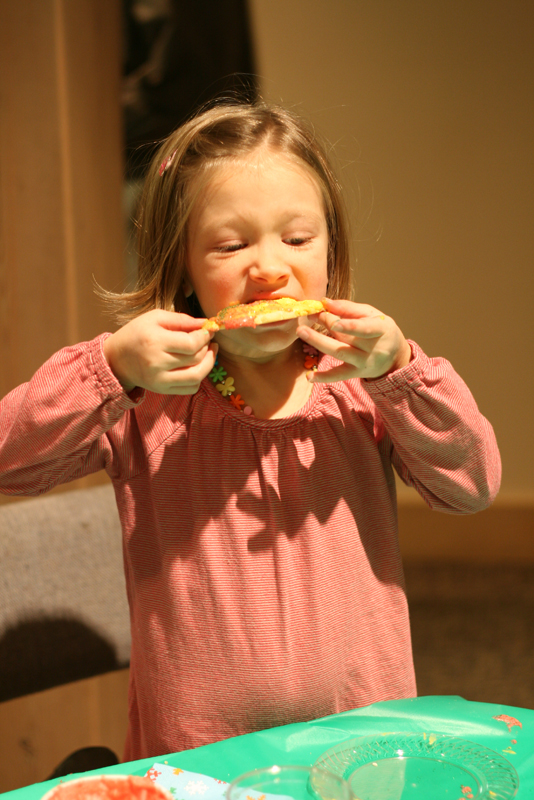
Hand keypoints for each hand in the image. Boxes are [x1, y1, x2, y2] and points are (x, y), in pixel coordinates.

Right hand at [103, 309, 216, 394]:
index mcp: (155, 341)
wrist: (116, 359)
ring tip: (210, 352)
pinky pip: (190, 388)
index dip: (205, 336)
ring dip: (209, 364)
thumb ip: (181, 319)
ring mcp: (160, 380)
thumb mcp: (155, 318)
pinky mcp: (162, 390)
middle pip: (196, 359)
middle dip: (208, 347)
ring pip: (196, 376)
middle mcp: (157, 363)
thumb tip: (206, 323)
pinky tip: (197, 366)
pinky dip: (199, 377)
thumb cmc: (136, 333)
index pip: (191, 343)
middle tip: (208, 339)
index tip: (209, 329)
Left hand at [297, 298, 411, 381]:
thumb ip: (348, 308)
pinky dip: (323, 377)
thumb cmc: (380, 331)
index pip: (365, 327)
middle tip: (310, 316)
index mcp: (381, 329)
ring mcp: (364, 362)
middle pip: (347, 337)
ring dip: (318, 342)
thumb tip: (325, 302)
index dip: (349, 325)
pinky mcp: (355, 373)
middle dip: (327, 325)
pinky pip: (338, 376)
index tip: (331, 318)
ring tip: (302, 332)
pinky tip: (309, 376)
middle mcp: (373, 348)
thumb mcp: (371, 315)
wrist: (394, 358)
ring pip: (339, 353)